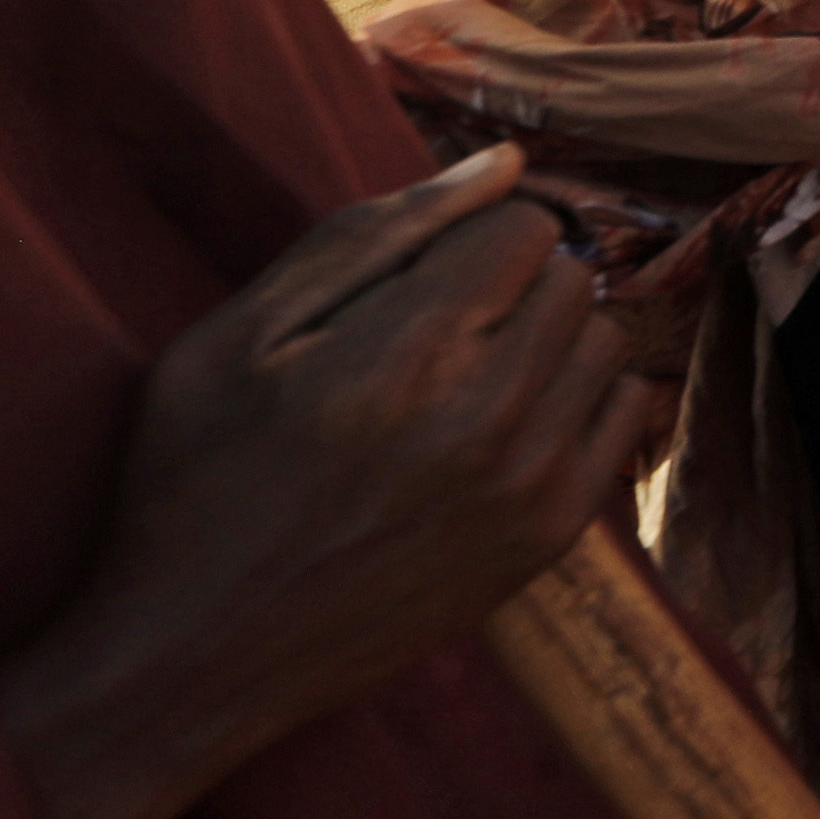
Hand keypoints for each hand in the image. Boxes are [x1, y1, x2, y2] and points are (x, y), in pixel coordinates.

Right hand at [0, 146, 660, 818]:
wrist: (194, 655)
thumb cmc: (196, 481)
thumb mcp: (237, 338)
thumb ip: (374, 234)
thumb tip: (504, 163)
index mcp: (402, 355)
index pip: (522, 223)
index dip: (464, 238)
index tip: (411, 283)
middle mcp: (485, 416)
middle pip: (569, 274)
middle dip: (506, 282)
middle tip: (427, 334)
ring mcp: (529, 483)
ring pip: (602, 338)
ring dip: (544, 340)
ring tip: (459, 382)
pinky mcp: (550, 538)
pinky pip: (624, 413)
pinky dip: (575, 404)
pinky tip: (500, 428)